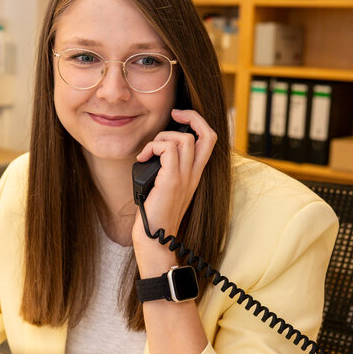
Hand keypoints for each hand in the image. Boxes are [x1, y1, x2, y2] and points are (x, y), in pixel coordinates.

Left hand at [132, 109, 216, 276]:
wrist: (154, 238)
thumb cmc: (154, 215)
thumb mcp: (164, 186)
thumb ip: (165, 168)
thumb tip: (152, 152)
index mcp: (195, 174)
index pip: (209, 139)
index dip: (198, 122)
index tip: (179, 117)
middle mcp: (194, 174)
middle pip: (206, 133)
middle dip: (190, 116)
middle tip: (172, 115)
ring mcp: (185, 177)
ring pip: (184, 138)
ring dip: (162, 138)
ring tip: (148, 152)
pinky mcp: (172, 181)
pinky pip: (168, 149)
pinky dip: (153, 147)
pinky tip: (143, 159)